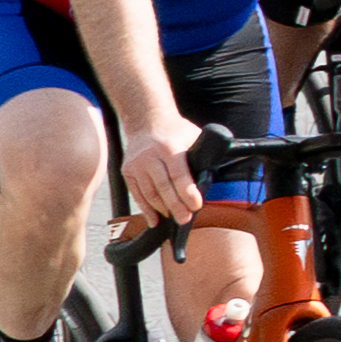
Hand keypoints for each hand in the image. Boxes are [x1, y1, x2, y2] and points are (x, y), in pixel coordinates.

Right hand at [114, 110, 214, 234]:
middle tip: (185, 219)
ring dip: (162, 209)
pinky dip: (146, 209)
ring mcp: (136, 164)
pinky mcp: (127, 171)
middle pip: (163, 186)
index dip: (187, 192)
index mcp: (169, 147)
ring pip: (149, 193)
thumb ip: (201, 154)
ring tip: (174, 219)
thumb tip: (213, 177)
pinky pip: (137, 194)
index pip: (179, 173)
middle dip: (175, 206)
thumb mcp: (192, 135)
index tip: (196, 206)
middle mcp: (150, 156)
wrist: (146, 121)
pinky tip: (155, 220)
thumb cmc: (175, 131)